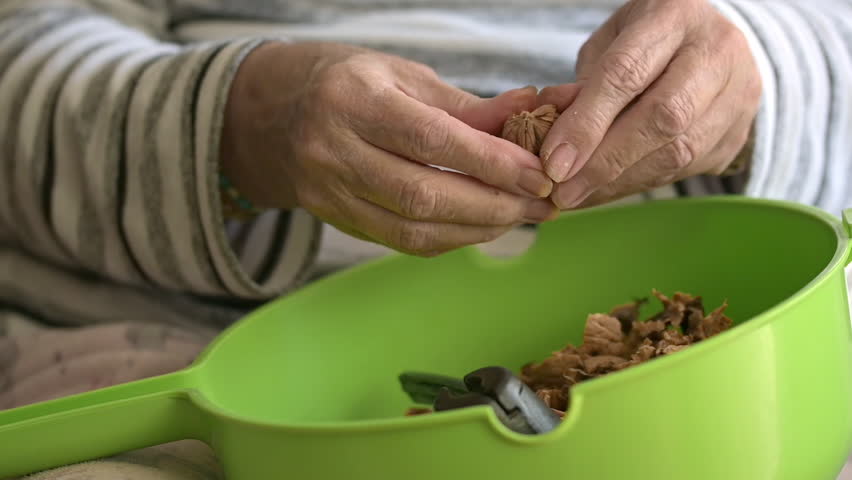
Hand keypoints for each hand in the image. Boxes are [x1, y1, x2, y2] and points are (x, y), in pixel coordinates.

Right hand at [221, 42, 556, 255]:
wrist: (274, 115)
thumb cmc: (348, 84)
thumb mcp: (403, 76)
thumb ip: (465, 104)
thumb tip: (529, 111)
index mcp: (354, 101)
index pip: (431, 140)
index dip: (491, 162)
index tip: (538, 174)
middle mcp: (334, 150)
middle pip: (423, 195)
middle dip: (493, 205)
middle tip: (540, 203)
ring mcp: (329, 192)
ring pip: (413, 228)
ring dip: (477, 229)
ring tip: (520, 217)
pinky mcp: (335, 219)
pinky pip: (400, 241)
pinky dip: (449, 238)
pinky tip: (480, 226)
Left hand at [537, 0, 760, 208]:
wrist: (712, 43)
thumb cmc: (646, 42)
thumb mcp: (608, 45)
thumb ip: (582, 86)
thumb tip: (555, 139)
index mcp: (673, 16)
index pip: (627, 74)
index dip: (588, 123)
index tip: (555, 161)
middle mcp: (715, 52)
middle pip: (662, 117)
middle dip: (605, 162)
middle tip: (563, 190)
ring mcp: (736, 94)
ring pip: (678, 151)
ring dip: (619, 181)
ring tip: (577, 196)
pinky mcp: (737, 132)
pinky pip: (685, 169)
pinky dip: (637, 184)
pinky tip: (605, 191)